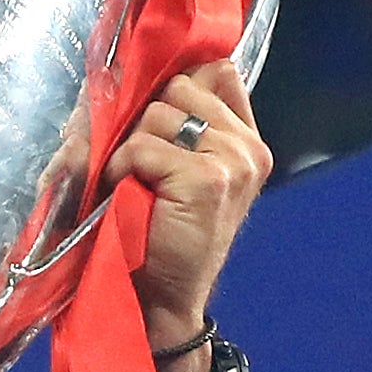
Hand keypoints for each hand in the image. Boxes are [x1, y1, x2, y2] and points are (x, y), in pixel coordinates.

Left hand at [119, 68, 272, 350]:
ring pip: (159, 113)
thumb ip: (173, 125)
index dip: (179, 81)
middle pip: (181, 86)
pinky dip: (123, 167)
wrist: (160, 301)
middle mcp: (248, 147)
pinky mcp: (208, 179)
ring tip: (131, 182)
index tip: (151, 111)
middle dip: (147, 119)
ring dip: (131, 146)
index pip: (218, 71)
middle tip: (136, 161)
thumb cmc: (156, 236)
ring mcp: (233, 161)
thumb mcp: (172, 172)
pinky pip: (146, 146)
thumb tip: (128, 73)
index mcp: (246, 141)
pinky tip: (125, 193)